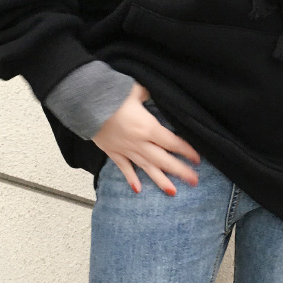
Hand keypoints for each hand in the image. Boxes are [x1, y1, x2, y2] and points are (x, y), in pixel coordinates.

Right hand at [91, 81, 200, 195]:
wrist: (85, 104)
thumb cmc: (111, 94)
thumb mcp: (136, 90)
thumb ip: (148, 95)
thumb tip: (154, 94)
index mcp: (148, 127)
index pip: (172, 142)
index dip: (186, 151)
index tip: (197, 159)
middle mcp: (139, 142)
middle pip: (163, 160)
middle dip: (180, 171)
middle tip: (194, 181)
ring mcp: (125, 149)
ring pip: (147, 167)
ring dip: (160, 180)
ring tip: (173, 192)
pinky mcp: (112, 152)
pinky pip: (124, 168)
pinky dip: (131, 178)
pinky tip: (138, 189)